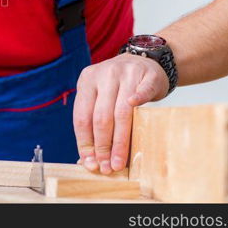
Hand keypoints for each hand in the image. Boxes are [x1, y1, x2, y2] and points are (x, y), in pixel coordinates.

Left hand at [73, 53, 168, 174]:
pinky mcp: (146, 74)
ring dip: (119, 142)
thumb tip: (86, 161)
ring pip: (121, 112)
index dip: (85, 143)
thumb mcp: (100, 97)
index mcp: (86, 81)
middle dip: (103, 146)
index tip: (91, 163)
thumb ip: (92, 123)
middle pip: (101, 117)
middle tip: (107, 167)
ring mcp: (125, 73)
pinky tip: (137, 125)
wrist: (144, 61)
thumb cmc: (119, 87)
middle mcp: (104, 75)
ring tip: (119, 161)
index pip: (81, 117)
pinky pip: (141, 93)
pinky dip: (138, 106)